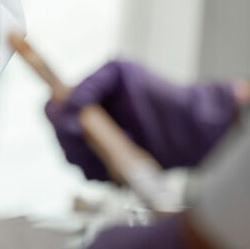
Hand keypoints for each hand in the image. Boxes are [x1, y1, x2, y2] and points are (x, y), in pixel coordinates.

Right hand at [45, 60, 239, 180]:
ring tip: (116, 153)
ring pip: (73, 157)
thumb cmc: (163, 95)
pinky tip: (121, 165)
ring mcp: (100, 142)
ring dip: (90, 158)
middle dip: (75, 142)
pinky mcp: (111, 164)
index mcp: (92, 93)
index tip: (75, 127)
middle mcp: (91, 117)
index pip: (56, 104)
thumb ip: (92, 83)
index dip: (59, 117)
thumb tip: (68, 100)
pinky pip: (91, 174)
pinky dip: (102, 172)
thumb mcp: (123, 73)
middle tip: (98, 145)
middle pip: (60, 134)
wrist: (192, 130)